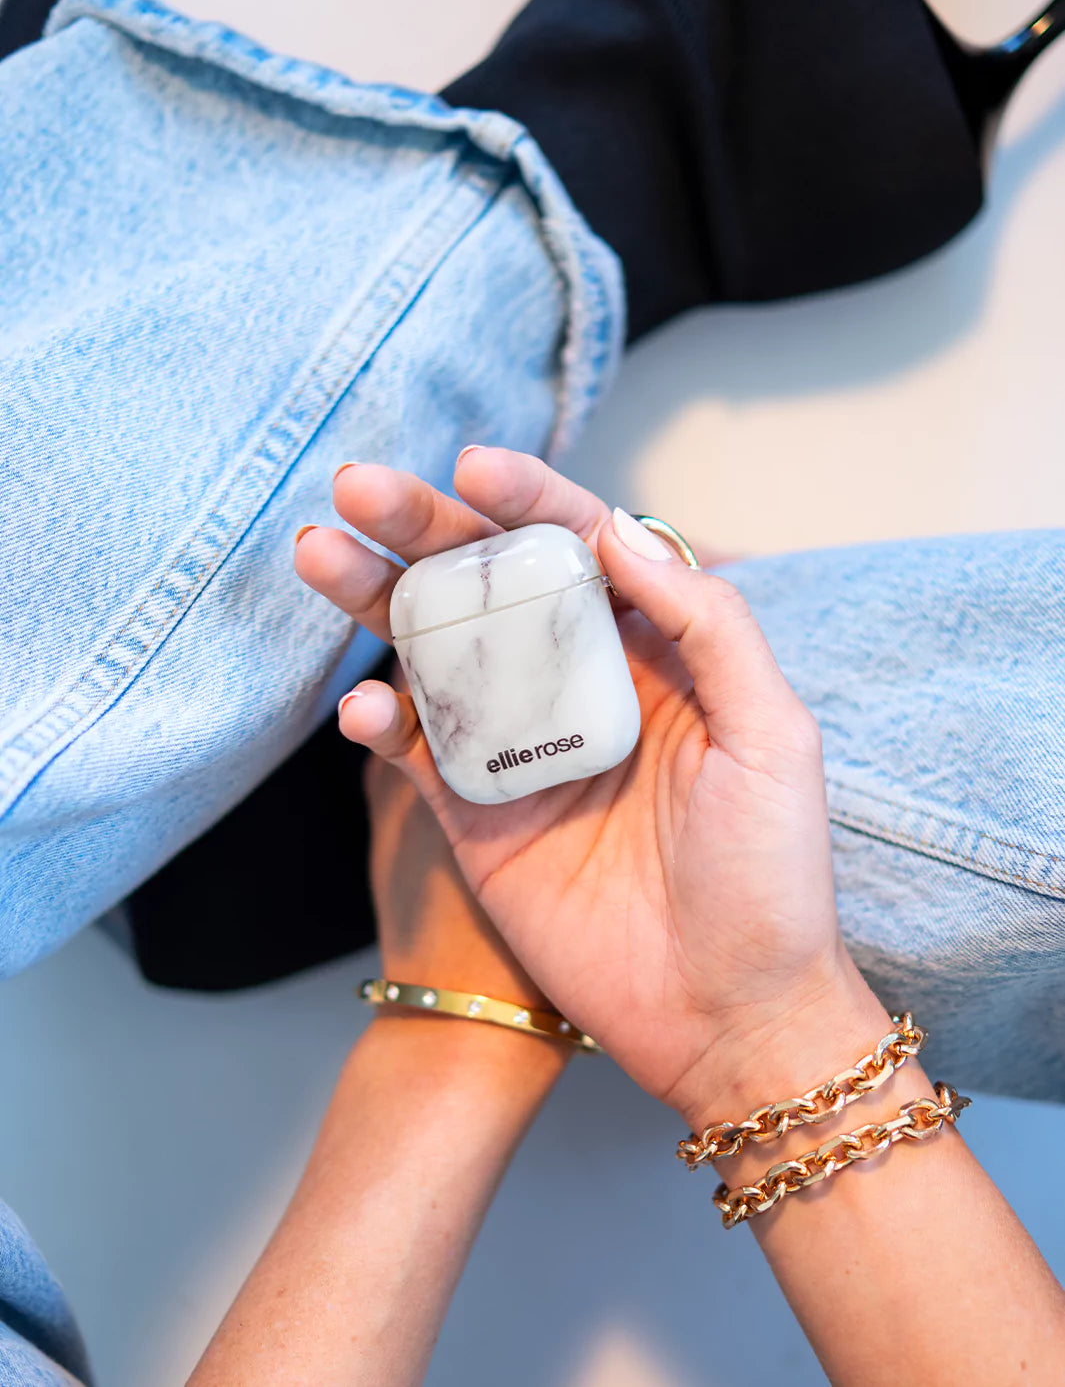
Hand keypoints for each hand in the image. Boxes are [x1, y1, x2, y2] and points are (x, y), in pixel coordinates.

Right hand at [297, 450, 865, 1125]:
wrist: (730, 1012)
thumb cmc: (770, 873)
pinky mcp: (478, 817)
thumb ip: (706, 622)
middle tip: (360, 485)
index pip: (579, 551)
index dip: (527, 502)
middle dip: (424, 531)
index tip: (474, 467)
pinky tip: (364, 704)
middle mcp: (578, 688)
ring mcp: (522, 750)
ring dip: (375, 602)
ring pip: (437, 656)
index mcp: (650, 655)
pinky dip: (382, 723)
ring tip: (320, 552)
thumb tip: (619, 530)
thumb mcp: (771, 733)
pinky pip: (418, 754)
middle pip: (490, 588)